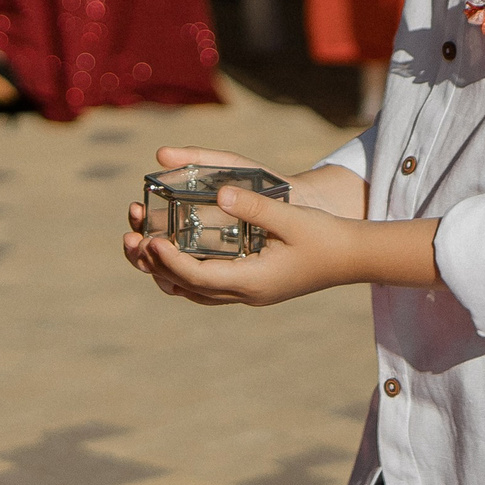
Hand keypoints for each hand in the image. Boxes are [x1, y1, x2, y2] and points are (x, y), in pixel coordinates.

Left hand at [124, 184, 363, 306]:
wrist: (353, 257)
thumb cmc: (326, 236)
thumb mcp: (291, 217)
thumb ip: (255, 206)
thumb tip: (222, 191)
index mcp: (252, 281)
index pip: (197, 276)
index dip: (169, 260)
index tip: (149, 239)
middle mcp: (245, 293)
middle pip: (186, 288)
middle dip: (155, 265)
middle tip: (131, 239)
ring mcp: (249, 293)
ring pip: (193, 291)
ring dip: (165, 271)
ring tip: (141, 246)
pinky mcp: (252, 286)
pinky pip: (207, 287)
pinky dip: (185, 273)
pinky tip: (174, 253)